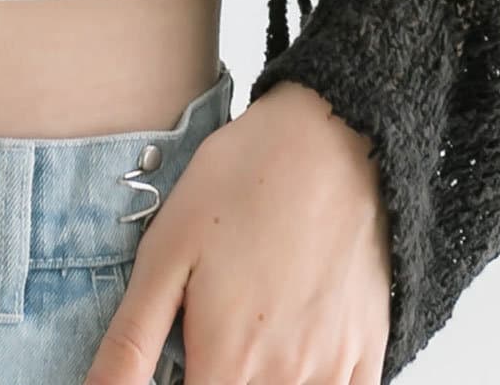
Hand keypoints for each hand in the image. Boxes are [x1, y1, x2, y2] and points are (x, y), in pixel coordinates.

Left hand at [84, 80, 391, 384]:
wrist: (330, 139)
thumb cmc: (239, 183)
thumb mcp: (165, 252)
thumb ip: (130, 343)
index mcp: (225, 364)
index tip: (177, 364)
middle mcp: (282, 381)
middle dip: (217, 377)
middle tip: (210, 334)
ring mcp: (331, 372)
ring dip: (260, 379)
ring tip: (243, 335)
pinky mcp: (369, 353)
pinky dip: (312, 384)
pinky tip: (289, 352)